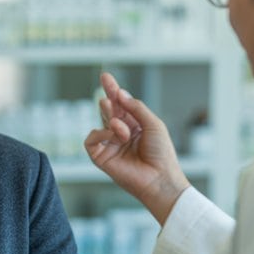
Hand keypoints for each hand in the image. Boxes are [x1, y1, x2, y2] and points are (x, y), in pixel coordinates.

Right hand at [85, 72, 189, 225]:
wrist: (159, 178)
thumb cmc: (161, 153)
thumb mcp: (153, 123)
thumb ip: (136, 107)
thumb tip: (120, 93)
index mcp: (134, 125)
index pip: (120, 104)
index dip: (112, 90)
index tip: (105, 76)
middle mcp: (120, 133)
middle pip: (109, 110)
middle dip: (109, 100)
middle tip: (108, 95)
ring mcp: (110, 145)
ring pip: (102, 122)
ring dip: (112, 120)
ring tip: (123, 129)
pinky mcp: (100, 157)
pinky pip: (91, 139)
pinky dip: (100, 134)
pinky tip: (114, 136)